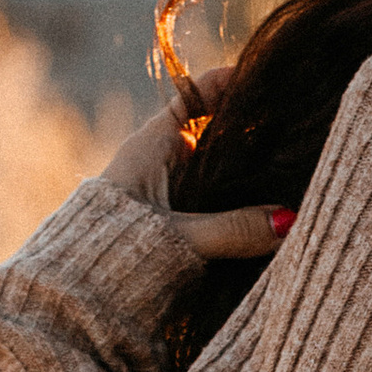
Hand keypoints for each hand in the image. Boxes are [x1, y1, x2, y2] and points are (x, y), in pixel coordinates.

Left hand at [99, 69, 291, 263]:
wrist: (74, 295)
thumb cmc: (114, 252)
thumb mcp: (181, 236)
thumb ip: (234, 229)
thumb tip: (289, 221)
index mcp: (153, 146)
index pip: (195, 98)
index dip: (229, 83)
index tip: (267, 76)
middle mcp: (162, 163)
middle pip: (215, 135)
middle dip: (252, 134)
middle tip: (296, 129)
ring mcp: (168, 194)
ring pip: (218, 173)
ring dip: (249, 177)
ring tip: (295, 171)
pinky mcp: (174, 226)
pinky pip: (215, 205)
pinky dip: (240, 206)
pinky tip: (272, 216)